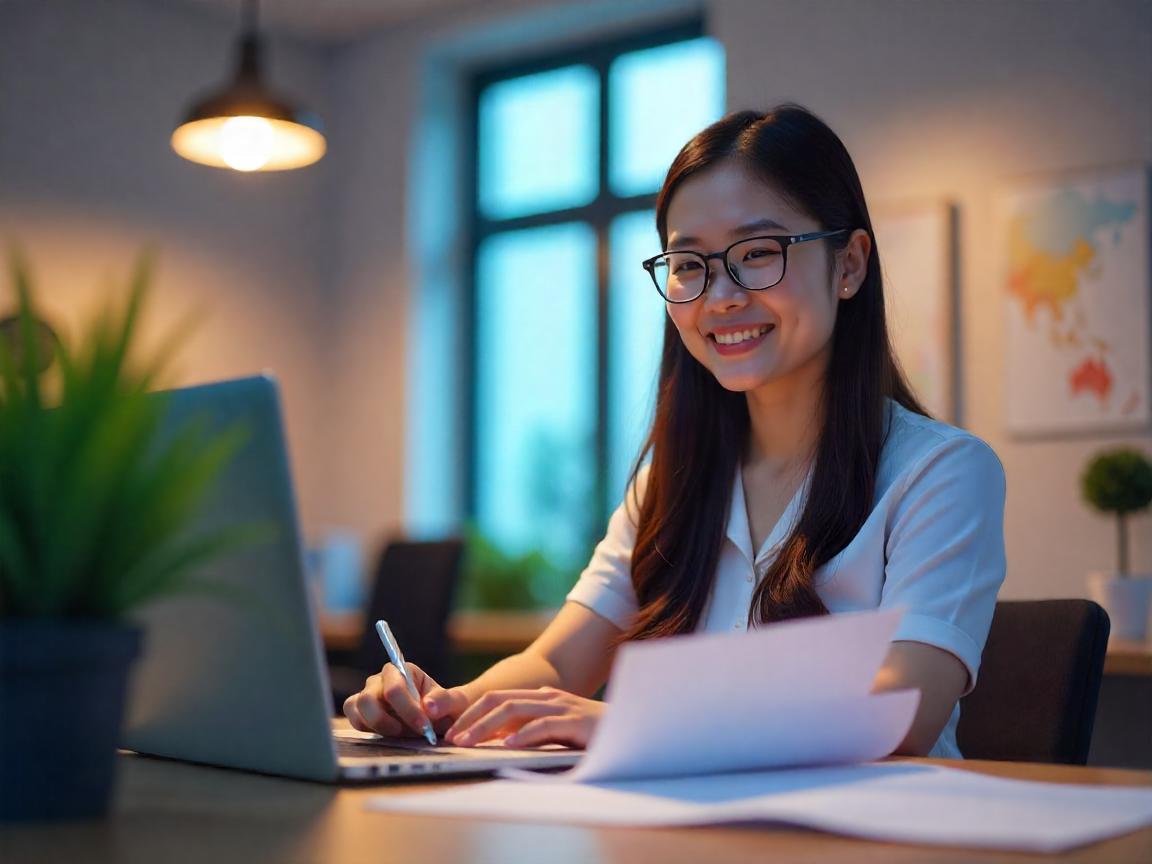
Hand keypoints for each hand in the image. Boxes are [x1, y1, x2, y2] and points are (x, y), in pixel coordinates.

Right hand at [343, 663, 472, 737]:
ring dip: (376, 726)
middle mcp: (382, 679)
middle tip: (407, 734)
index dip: (407, 710)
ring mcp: (369, 694)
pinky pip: (353, 717)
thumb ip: (444, 701)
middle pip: (368, 698)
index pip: (394, 688)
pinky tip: (386, 734)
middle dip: (386, 722)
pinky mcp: (361, 711)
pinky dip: (366, 729)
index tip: (423, 727)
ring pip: (356, 707)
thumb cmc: (445, 709)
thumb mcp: (454, 704)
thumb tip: (428, 706)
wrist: (438, 721)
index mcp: (404, 671)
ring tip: (398, 733)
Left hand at [444, 686, 603, 748]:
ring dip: (487, 727)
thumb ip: (534, 728)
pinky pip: (544, 726)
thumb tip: (501, 738)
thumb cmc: (595, 735)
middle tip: (451, 736)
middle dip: (472, 717)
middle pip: (500, 700)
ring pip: (515, 710)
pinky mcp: (575, 723)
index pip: (499, 698)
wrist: (635, 729)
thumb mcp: (559, 730)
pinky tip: (508, 746)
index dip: (474, 712)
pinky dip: (523, 736)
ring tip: (468, 741)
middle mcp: (549, 697)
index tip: (454, 729)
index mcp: (543, 697)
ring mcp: (562, 707)